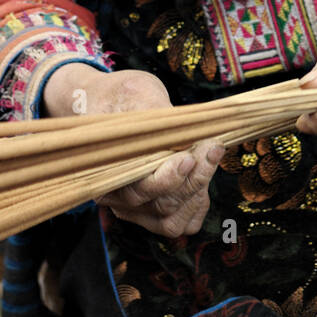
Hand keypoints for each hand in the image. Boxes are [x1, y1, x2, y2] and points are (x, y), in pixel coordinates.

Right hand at [42, 64, 224, 237]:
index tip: (188, 157)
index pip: (138, 189)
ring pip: (173, 219)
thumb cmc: (124, 98)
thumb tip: (185, 130)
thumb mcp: (138, 93)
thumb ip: (157, 114)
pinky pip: (182, 223)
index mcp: (104, 171)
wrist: (118, 104)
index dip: (167, 178)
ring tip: (211, 154)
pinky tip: (204, 172)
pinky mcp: (155, 211)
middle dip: (194, 177)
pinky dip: (198, 204)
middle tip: (212, 146)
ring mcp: (137, 209)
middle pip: (161, 204)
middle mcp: (118, 198)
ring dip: (199, 189)